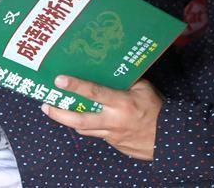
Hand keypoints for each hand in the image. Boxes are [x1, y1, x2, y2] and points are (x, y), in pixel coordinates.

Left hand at [41, 75, 161, 160]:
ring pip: (83, 129)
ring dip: (67, 120)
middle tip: (45, 104)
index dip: (75, 86)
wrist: (168, 138)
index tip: (59, 80)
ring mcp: (111, 135)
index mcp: (121, 103)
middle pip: (79, 120)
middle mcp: (112, 120)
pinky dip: (86, 126)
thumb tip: (109, 69)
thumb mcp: (143, 88)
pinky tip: (82, 118)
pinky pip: (95, 134)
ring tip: (55, 110)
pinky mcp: (112, 144)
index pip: (94, 93)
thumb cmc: (156, 109)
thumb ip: (125, 80)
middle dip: (59, 113)